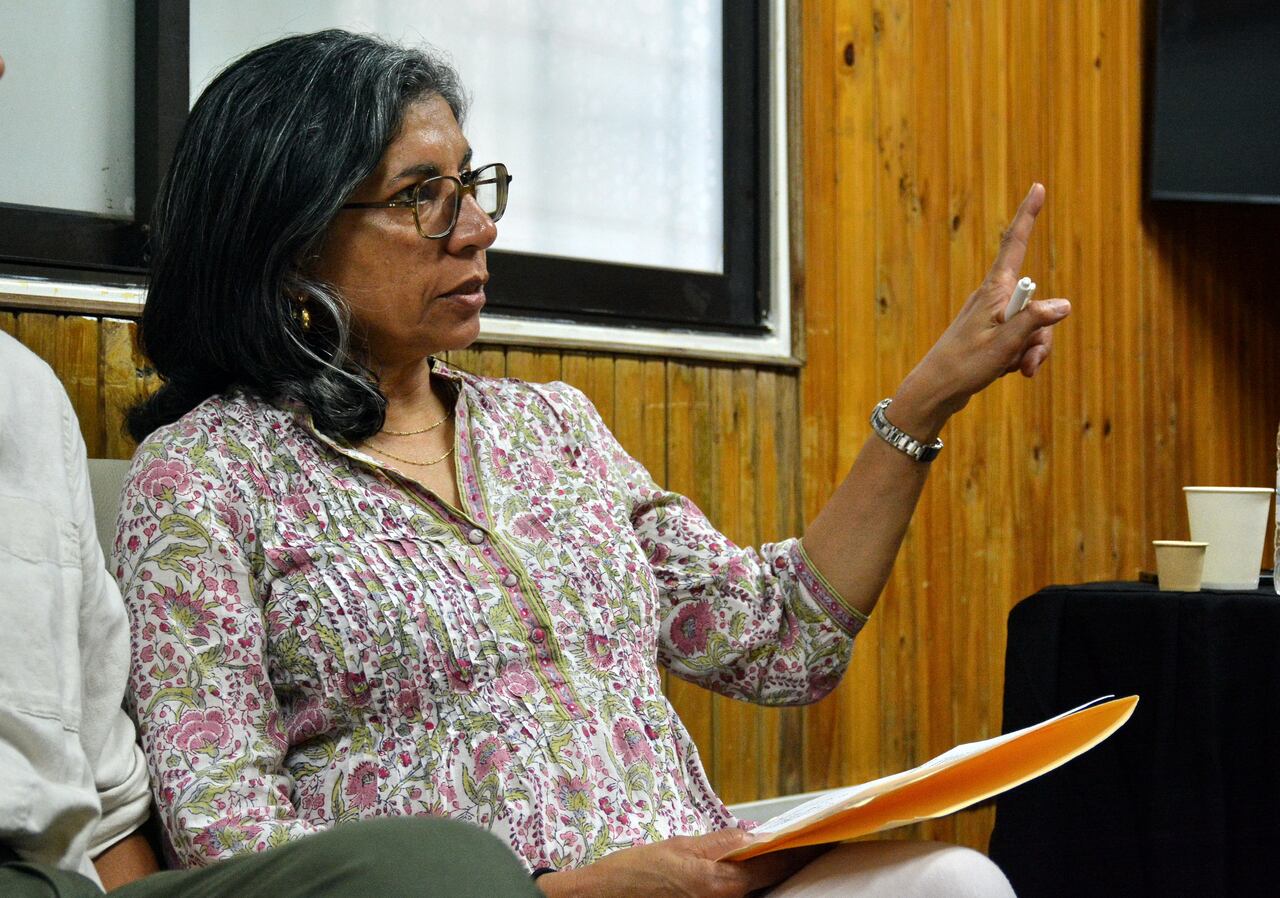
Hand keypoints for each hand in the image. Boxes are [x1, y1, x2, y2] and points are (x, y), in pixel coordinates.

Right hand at [536, 828, 808, 897]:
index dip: (802, 849)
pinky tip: (759, 872)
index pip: (775, 865)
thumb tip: (757, 835)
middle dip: (792, 863)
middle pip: (772, 884)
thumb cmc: (635, 873)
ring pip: (759, 893)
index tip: (824, 836)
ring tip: (793, 854)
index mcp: (720, 884)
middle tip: (812, 842)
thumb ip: (722, 843)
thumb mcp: (680, 847)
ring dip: (775, 875)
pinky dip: (755, 885)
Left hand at [892, 183, 1070, 437]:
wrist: (936, 392)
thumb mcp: (1004, 344)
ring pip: (1034, 329)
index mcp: (993, 290)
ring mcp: (995, 319)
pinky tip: (1009, 373)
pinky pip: (1022, 343)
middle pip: (1039, 305)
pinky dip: (1022, 359)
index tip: (1037, 186)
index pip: (1014, 244)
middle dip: (1042, 335)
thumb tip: (1063, 305)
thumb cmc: (963, 365)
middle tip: (1025, 360)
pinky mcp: (994, 338)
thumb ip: (1034, 321)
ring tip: (1018, 371)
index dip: (1028, 216)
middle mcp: (995, 299)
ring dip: (1033, 352)